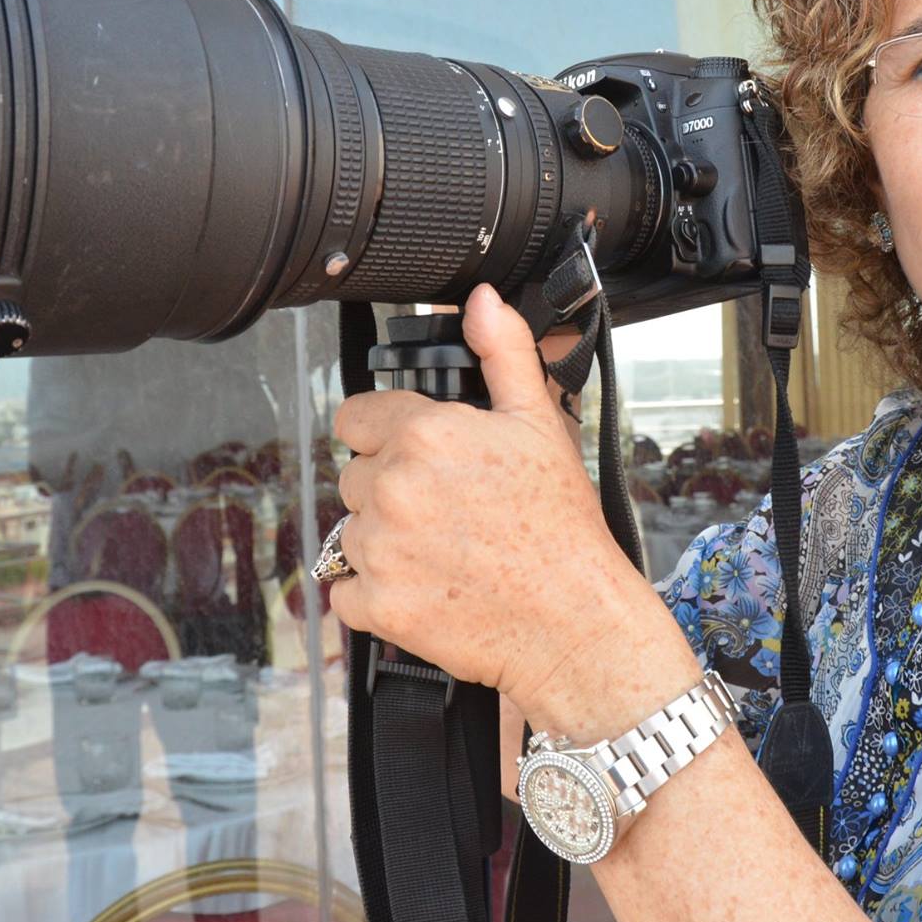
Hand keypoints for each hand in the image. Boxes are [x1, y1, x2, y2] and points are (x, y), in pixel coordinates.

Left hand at [328, 285, 666, 721]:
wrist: (575, 620)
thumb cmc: (563, 527)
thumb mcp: (540, 423)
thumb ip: (502, 352)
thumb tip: (481, 301)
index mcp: (425, 434)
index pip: (355, 418)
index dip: (387, 435)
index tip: (420, 459)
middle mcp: (392, 487)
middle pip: (354, 475)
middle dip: (391, 489)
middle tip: (447, 511)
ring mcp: (378, 549)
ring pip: (350, 532)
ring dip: (384, 541)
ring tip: (444, 552)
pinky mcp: (375, 605)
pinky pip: (346, 592)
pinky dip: (376, 596)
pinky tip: (427, 588)